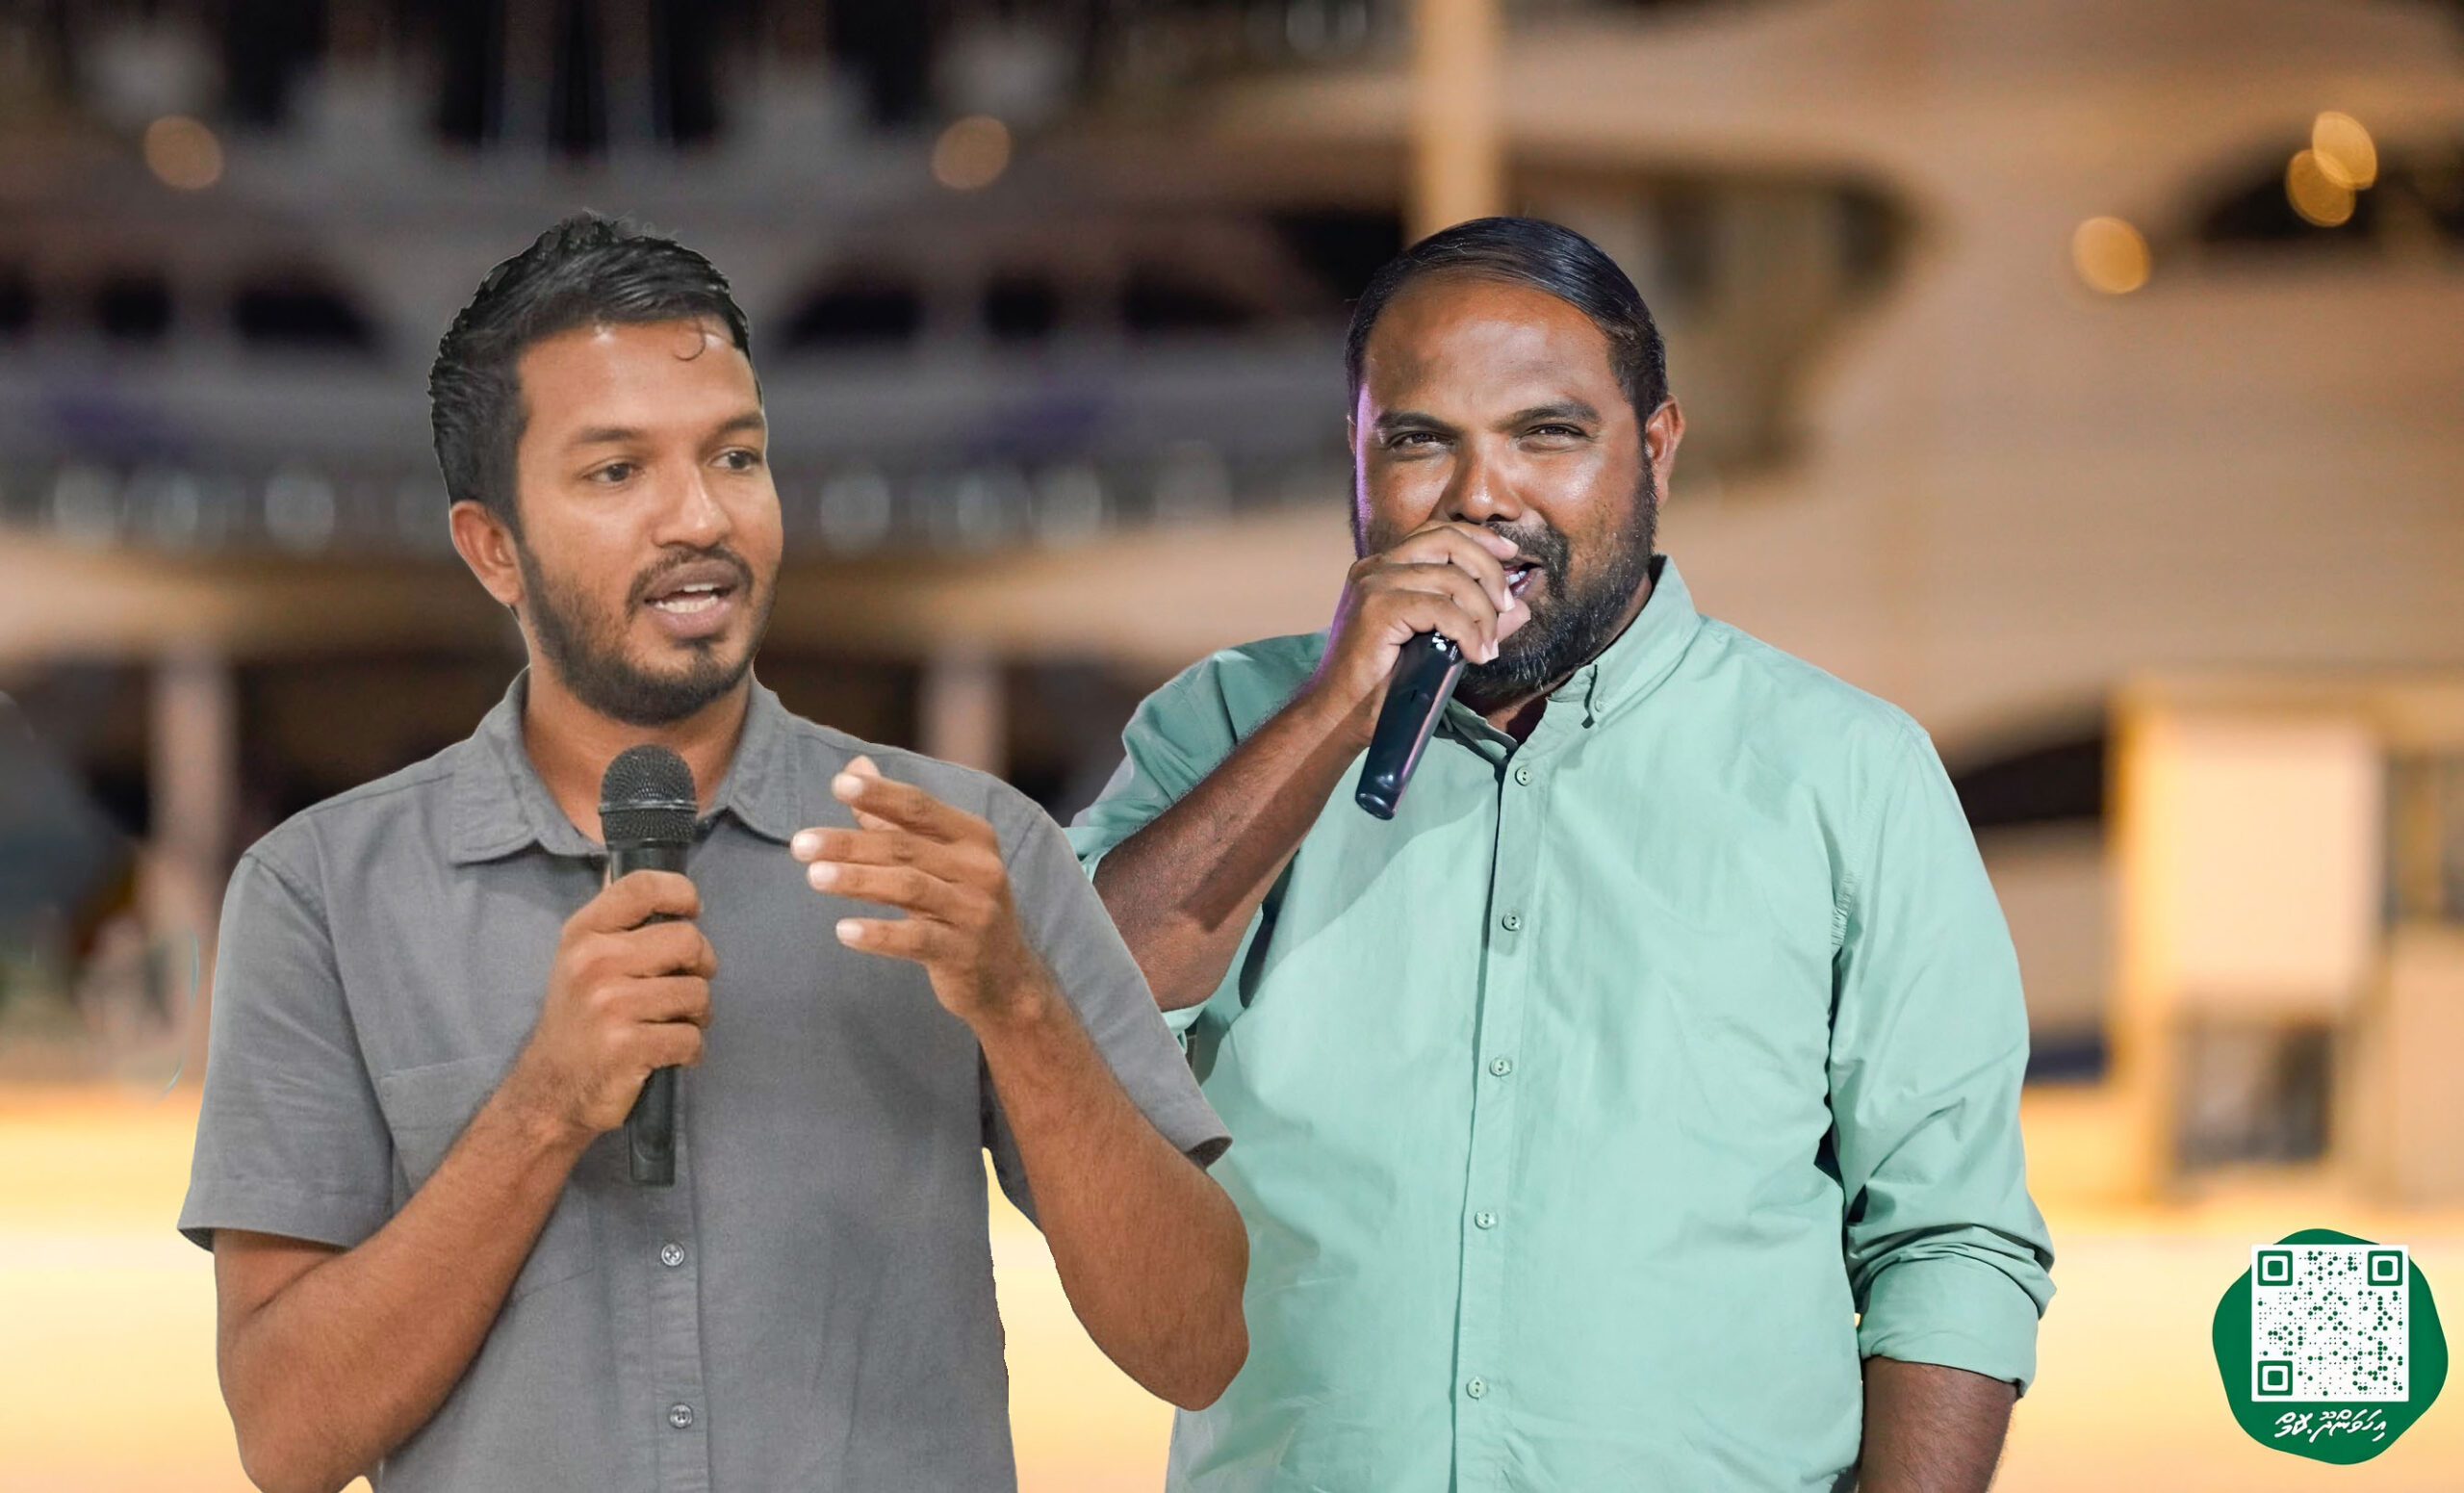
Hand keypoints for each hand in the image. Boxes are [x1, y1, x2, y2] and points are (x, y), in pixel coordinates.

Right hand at [501, 870, 714, 1145]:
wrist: (549, 1090)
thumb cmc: (579, 1020)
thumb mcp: (583, 960)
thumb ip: (621, 927)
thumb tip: (675, 896)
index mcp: (583, 933)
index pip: (642, 887)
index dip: (681, 893)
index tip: (692, 912)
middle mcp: (593, 962)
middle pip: (687, 940)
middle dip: (701, 966)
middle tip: (685, 987)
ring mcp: (609, 1004)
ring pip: (697, 993)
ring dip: (696, 1015)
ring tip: (671, 1024)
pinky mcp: (626, 1046)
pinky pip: (691, 1038)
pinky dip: (690, 1050)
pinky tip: (668, 1054)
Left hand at [791, 756, 1051, 1031]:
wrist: (1006, 976)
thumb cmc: (960, 905)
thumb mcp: (939, 858)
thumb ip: (895, 816)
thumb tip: (856, 766)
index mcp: (973, 837)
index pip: (921, 807)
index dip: (881, 794)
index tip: (838, 785)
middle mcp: (979, 868)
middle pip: (905, 847)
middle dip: (849, 843)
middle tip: (800, 844)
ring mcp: (974, 911)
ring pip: (909, 887)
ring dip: (858, 880)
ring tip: (814, 877)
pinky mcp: (963, 952)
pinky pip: (916, 940)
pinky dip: (879, 934)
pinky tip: (843, 931)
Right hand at [1307, 520, 1530, 741]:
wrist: (1340, 714)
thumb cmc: (1384, 683)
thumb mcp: (1438, 643)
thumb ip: (1475, 619)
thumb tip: (1521, 608)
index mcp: (1384, 567)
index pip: (1438, 531)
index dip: (1479, 537)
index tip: (1511, 555)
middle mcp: (1376, 566)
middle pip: (1447, 540)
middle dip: (1489, 568)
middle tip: (1506, 604)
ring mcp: (1374, 584)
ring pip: (1451, 578)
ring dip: (1482, 613)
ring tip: (1489, 646)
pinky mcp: (1377, 608)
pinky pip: (1441, 609)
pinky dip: (1468, 632)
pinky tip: (1475, 655)